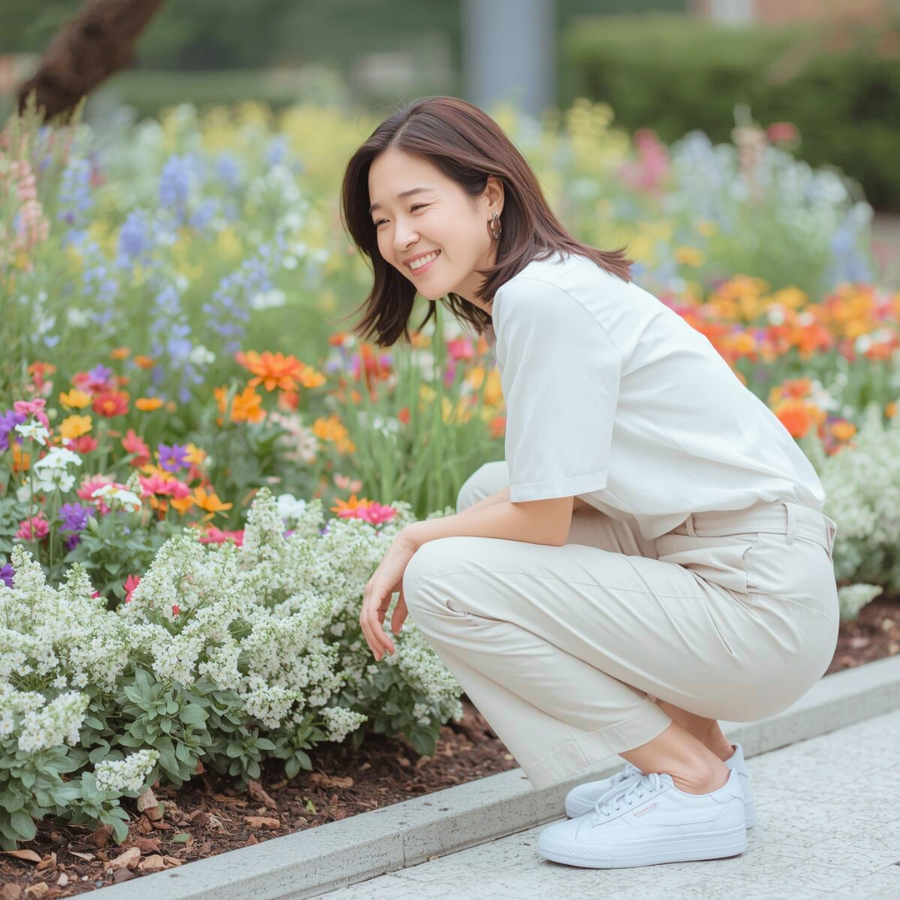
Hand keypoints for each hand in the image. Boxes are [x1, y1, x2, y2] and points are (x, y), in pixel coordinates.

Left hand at [360, 531, 418, 660]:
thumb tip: (395, 630)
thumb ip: (400, 612)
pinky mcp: (375, 590)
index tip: (385, 650)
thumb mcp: (407, 594)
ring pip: (367, 622)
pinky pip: (372, 616)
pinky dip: (377, 630)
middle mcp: (370, 592)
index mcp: (377, 593)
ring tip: (385, 652)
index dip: (377, 635)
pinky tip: (387, 639)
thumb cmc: (412, 567)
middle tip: (381, 657)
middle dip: (373, 641)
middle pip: (366, 623)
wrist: (413, 548)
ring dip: (375, 639)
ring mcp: (371, 591)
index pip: (372, 619)